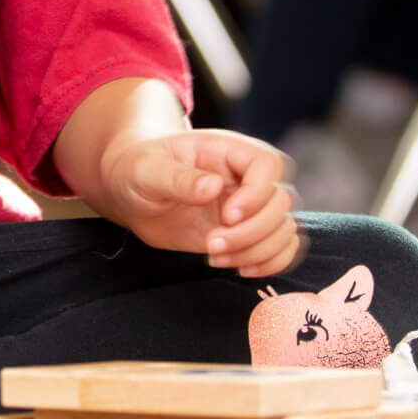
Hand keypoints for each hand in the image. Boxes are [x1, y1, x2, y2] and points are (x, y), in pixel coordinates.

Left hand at [96, 128, 300, 277]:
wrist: (132, 192)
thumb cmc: (137, 169)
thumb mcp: (147, 170)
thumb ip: (178, 178)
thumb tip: (214, 187)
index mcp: (228, 150)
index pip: (268, 165)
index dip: (256, 194)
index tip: (226, 216)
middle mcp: (247, 177)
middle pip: (281, 202)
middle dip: (251, 232)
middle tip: (210, 245)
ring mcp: (251, 206)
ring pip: (285, 228)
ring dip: (258, 251)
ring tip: (215, 257)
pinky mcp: (248, 232)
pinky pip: (281, 247)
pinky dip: (269, 263)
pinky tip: (238, 268)